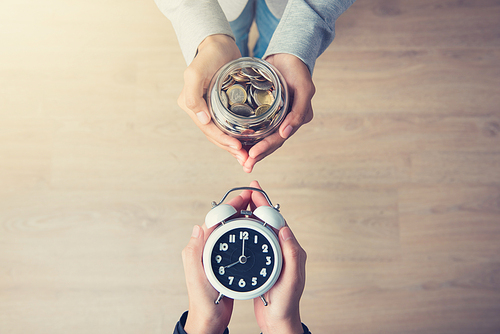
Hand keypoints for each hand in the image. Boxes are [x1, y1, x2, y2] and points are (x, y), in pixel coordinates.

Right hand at [177, 34, 249, 167]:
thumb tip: (202, 120)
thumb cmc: (208, 56)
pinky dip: (237, 136)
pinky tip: (248, 143)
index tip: (239, 148)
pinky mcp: (221, 107)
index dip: (223, 140)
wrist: (218, 44)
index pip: (208, 129)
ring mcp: (209, 109)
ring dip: (234, 147)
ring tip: (248, 157)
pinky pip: (228, 126)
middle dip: (230, 149)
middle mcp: (199, 110)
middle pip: (215, 135)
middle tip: (247, 159)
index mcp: (191, 105)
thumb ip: (193, 96)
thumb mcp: (195, 73)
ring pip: (222, 133)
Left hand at [182, 188, 252, 333]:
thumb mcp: (197, 278)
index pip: (217, 219)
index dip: (231, 205)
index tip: (245, 196)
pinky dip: (248, 233)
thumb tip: (197, 227)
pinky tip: (259, 232)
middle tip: (255, 197)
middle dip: (240, 207)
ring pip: (233, 230)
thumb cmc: (203, 302)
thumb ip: (193, 253)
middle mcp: (210, 248)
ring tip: (259, 210)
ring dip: (246, 218)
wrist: (210, 319)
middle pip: (226, 221)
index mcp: (202, 247)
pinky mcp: (228, 262)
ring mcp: (219, 254)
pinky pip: (239, 242)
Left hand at [243, 54, 314, 172]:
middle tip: (244, 165)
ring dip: (252, 150)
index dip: (266, 148)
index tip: (251, 155)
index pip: (279, 138)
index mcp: (297, 119)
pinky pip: (258, 127)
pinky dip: (249, 137)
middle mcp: (287, 121)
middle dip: (257, 155)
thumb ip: (299, 111)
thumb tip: (286, 133)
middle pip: (271, 142)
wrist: (288, 55)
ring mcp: (277, 117)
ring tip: (241, 161)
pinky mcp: (266, 111)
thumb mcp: (304, 88)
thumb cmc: (298, 69)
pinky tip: (239, 144)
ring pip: (263, 138)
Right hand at [248, 181, 306, 333]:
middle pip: (269, 220)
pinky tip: (240, 225)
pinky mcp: (266, 261)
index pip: (277, 220)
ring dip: (253, 213)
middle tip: (249, 189)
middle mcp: (284, 249)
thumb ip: (291, 255)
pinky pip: (257, 239)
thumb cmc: (286, 303)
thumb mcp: (291, 281)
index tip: (255, 191)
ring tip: (242, 201)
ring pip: (262, 228)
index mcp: (291, 250)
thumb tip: (286, 229)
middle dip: (259, 203)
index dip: (265, 204)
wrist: (279, 320)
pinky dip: (249, 228)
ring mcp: (274, 255)